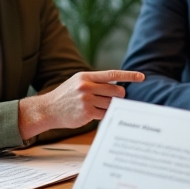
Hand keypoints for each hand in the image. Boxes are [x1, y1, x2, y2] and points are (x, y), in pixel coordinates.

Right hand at [18, 70, 144, 138]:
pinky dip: (104, 114)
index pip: (112, 74)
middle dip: (118, 96)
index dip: (129, 75)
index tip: (142, 77)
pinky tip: (94, 113)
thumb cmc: (67, 96)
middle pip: (117, 90)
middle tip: (111, 98)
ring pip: (112, 103)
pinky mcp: (87, 113)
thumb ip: (96, 82)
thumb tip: (119, 87)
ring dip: (110, 106)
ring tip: (97, 106)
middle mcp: (87, 86)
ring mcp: (87, 100)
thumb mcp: (79, 82)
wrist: (48, 109)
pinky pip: (105, 114)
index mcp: (86, 76)